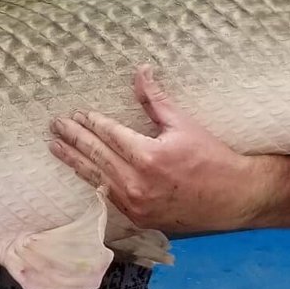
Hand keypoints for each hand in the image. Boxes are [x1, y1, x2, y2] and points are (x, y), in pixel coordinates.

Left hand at [48, 66, 279, 233]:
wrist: (234, 197)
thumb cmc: (212, 158)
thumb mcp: (183, 124)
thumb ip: (155, 100)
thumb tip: (141, 71)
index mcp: (149, 157)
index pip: (110, 135)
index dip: (92, 123)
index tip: (78, 114)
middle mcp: (138, 183)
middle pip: (96, 155)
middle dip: (74, 138)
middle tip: (56, 125)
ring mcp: (136, 204)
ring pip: (97, 178)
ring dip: (75, 161)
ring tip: (56, 147)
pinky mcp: (139, 217)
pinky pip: (108, 197)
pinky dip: (93, 182)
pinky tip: (81, 172)